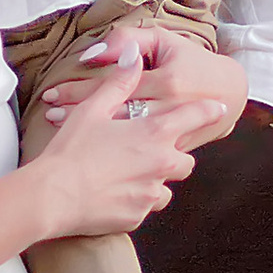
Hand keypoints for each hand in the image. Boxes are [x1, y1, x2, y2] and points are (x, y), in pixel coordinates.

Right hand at [26, 70, 208, 239]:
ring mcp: (151, 192)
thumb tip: (132, 56)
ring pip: (167, 186)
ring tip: (129, 173)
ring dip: (156, 179)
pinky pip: (146, 205)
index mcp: (154, 132)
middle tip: (149, 151)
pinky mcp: (138, 215)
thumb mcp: (93, 109)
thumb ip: (119, 82)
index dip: (208, 111)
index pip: (194, 117)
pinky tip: (115, 192)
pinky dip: (136, 199)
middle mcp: (161, 163)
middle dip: (173, 155)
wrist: (53, 196)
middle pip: (186, 160)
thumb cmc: (71, 149)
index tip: (218, 108)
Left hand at [36, 27, 249, 149]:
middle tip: (49, 115)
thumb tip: (93, 54)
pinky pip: (137, 157)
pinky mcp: (174, 153)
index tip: (50, 94)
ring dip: (90, 137)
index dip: (78, 89)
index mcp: (168, 81)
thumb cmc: (191, 62)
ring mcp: (174, 135)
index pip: (112, 85)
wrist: (228, 93)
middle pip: (113, 116)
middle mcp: (170, 111)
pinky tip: (90, 150)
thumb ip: (127, 40)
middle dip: (77, 116)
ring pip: (122, 140)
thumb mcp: (163, 41)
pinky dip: (111, 154)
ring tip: (62, 132)